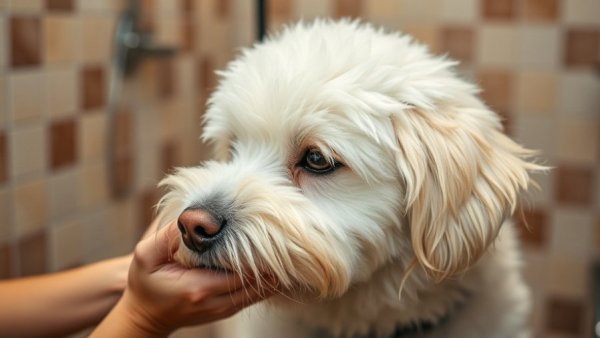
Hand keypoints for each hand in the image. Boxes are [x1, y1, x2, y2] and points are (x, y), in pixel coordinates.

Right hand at [92, 221, 270, 336]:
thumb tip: (192, 217)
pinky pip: (256, 295)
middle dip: (270, 259)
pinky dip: (265, 280)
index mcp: (199, 287)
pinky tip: (269, 262)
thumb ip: (167, 235)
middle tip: (277, 234)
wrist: (145, 315)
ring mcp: (225, 309)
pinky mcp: (228, 309)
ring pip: (262, 290)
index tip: (263, 230)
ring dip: (271, 270)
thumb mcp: (146, 255)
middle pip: (258, 281)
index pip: (241, 270)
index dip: (257, 251)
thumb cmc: (145, 283)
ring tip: (278, 246)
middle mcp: (217, 301)